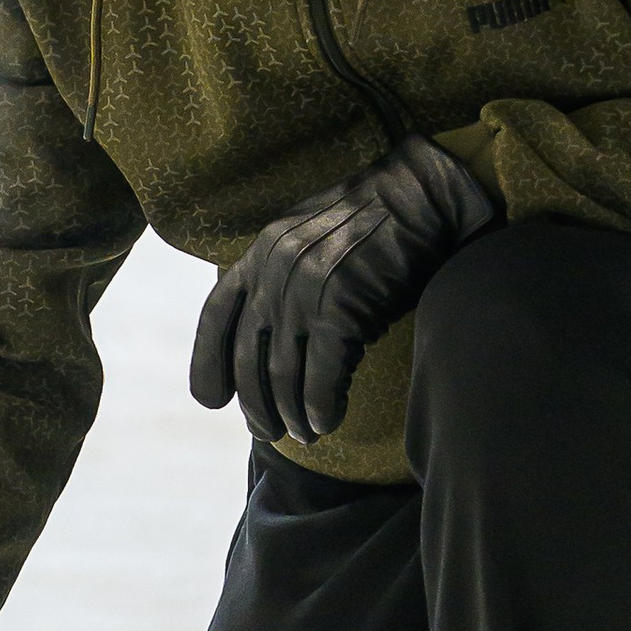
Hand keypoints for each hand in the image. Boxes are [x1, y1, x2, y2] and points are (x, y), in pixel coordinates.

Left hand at [189, 135, 497, 445]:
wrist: (423, 196)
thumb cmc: (374, 224)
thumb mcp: (309, 237)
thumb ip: (281, 275)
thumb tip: (269, 333)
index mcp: (260, 252)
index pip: (216, 316)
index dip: (207, 362)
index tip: (211, 400)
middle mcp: (274, 271)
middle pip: (248, 357)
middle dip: (255, 404)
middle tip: (268, 433)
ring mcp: (305, 290)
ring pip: (283, 374)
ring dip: (292, 414)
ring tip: (305, 434)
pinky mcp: (342, 309)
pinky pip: (322, 376)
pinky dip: (321, 407)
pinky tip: (328, 422)